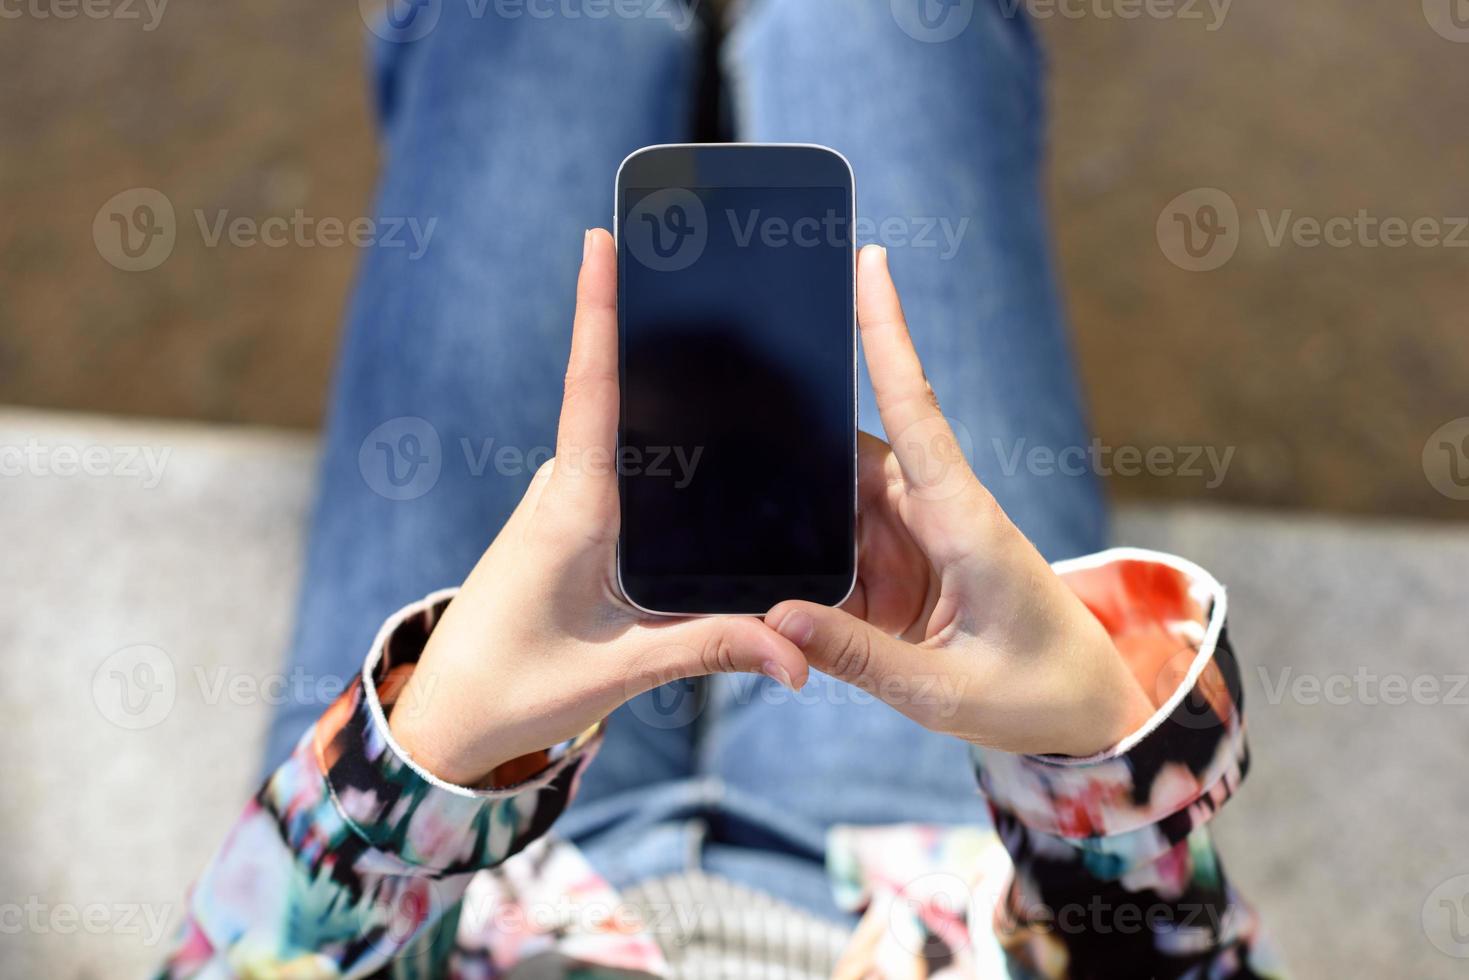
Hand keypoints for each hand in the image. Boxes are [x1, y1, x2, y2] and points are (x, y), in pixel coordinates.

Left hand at [388, 230, 808, 785]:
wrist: (449, 718)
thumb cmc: (517, 690)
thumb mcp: (620, 670)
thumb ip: (709, 648)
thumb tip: (798, 654)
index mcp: (572, 511)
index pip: (590, 394)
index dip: (597, 314)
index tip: (601, 238)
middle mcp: (565, 491)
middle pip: (616, 395)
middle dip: (656, 331)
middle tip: (714, 268)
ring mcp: (566, 503)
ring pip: (622, 434)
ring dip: (664, 394)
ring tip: (739, 350)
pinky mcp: (573, 523)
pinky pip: (620, 468)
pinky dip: (659, 446)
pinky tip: (709, 450)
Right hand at [765, 246, 1153, 757]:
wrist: (1085, 714)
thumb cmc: (1035, 696)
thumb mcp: (944, 693)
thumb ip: (859, 658)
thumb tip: (777, 620)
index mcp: (965, 524)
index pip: (917, 413)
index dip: (889, 338)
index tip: (872, 263)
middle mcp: (937, 514)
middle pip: (848, 456)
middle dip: (789, 443)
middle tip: (716, 419)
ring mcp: (918, 538)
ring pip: (833, 503)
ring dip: (792, 520)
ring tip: (725, 521)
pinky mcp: (902, 567)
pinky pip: (838, 548)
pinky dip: (805, 562)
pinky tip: (764, 577)